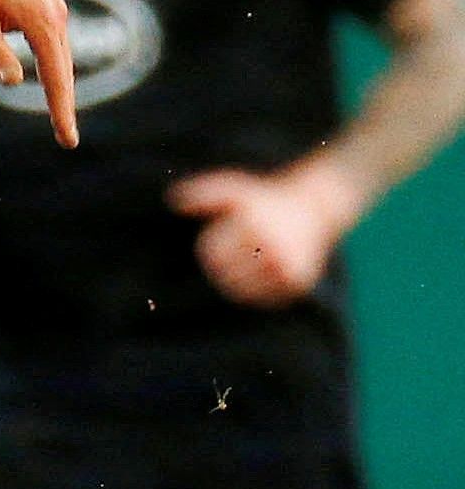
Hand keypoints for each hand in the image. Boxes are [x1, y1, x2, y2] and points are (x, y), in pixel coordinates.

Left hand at [0, 0, 76, 146]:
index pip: (56, 79)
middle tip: (66, 138)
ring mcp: (51, 6)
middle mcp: (56, 16)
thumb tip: (14, 83)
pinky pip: (44, 36)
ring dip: (55, 79)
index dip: (61, 111)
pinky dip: (45, 57)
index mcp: (43, 25)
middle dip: (62, 103)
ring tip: (57, 109)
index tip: (68, 140)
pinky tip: (38, 59)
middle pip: (61, 70)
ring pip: (53, 52)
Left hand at [170, 161, 360, 306]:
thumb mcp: (235, 189)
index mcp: (255, 225)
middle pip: (225, 275)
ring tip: (249, 263)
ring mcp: (287, 267)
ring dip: (237, 281)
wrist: (314, 208)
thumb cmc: (264, 200)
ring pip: (240, 292)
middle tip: (240, 252)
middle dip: (223, 266)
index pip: (213, 254)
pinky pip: (261, 299)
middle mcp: (273, 247)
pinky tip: (262, 274)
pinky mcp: (297, 283)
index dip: (212, 249)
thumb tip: (173, 199)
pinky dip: (256, 291)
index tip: (224, 238)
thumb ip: (205, 193)